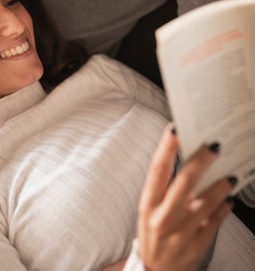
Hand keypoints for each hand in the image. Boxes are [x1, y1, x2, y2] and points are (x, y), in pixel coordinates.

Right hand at [137, 124, 233, 270]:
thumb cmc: (153, 233)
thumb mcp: (150, 209)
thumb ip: (164, 188)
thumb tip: (187, 158)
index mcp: (148, 204)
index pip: (157, 170)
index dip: (166, 148)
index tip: (175, 129)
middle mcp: (162, 218)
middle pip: (183, 184)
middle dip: (200, 162)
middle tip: (214, 146)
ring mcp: (180, 234)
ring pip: (204, 204)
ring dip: (219, 186)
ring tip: (230, 175)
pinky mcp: (196, 247)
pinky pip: (214, 223)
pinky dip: (223, 209)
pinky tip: (229, 198)